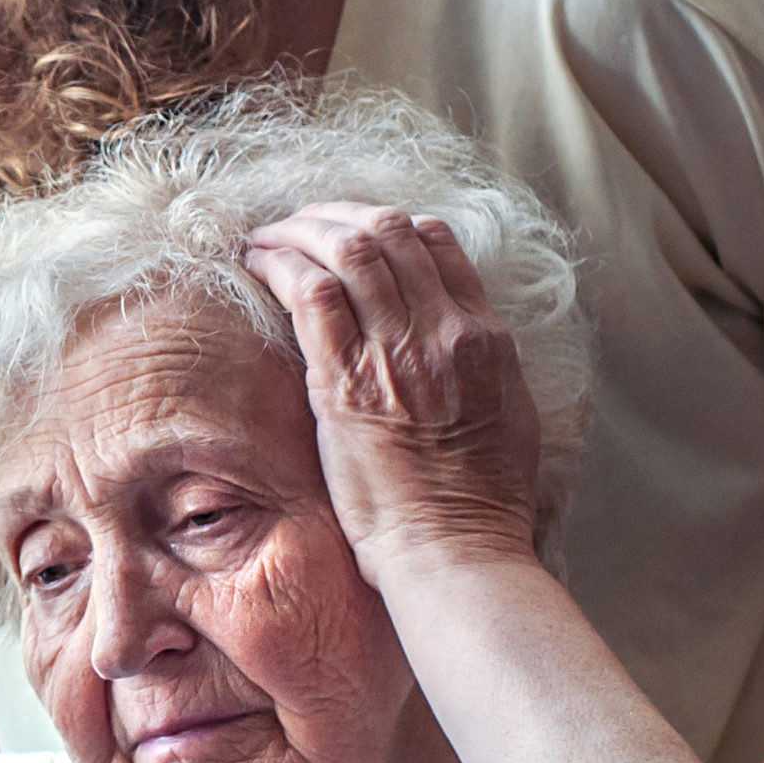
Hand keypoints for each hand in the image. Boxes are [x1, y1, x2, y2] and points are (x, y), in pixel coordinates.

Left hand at [245, 202, 540, 584]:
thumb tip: (452, 334)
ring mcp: (395, 349)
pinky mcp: (345, 379)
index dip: (389, 222)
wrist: (455, 548)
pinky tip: (257, 263)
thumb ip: (479, 362)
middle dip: (335, 214)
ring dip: (298, 230)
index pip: (436, 242)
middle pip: (387, 229)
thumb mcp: (506, 413)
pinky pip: (310, 292)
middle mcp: (443, 329)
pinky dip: (280, 263)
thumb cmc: (480, 501)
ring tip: (267, 236)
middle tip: (299, 223)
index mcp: (485, 335)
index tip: (354, 229)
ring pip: (347, 248)